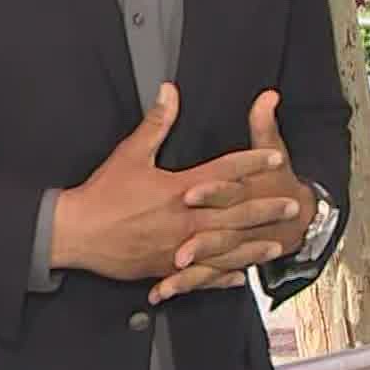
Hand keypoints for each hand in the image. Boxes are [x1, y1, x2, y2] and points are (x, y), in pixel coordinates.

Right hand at [51, 84, 298, 282]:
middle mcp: (185, 220)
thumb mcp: (130, 153)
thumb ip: (156, 123)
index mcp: (179, 189)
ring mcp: (178, 248)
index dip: (252, 162)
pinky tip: (240, 278)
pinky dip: (222, 277)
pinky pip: (201, 276)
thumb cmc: (102, 194)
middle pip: (234, 214)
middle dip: (266, 209)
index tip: (275, 157)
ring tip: (277, 246)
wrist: (76, 234)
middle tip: (292, 206)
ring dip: (253, 247)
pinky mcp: (166, 268)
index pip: (224, 172)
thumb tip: (169, 91)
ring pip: (224, 250)